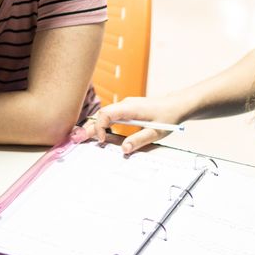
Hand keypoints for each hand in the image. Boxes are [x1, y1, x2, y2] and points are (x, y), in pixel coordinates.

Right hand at [69, 96, 187, 153]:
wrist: (177, 105)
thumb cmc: (168, 116)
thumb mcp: (156, 132)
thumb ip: (139, 140)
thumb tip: (124, 149)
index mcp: (130, 108)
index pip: (106, 114)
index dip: (100, 127)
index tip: (102, 141)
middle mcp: (126, 104)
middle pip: (102, 114)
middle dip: (90, 127)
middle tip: (76, 139)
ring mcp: (126, 106)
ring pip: (106, 114)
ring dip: (96, 126)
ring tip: (82, 137)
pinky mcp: (128, 109)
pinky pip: (111, 115)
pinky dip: (104, 124)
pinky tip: (99, 133)